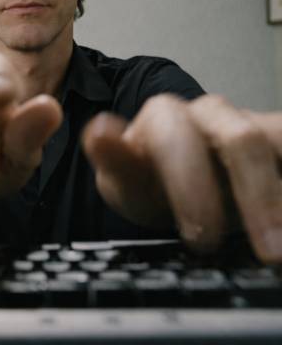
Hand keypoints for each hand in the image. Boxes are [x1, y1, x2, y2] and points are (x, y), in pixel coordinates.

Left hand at [83, 94, 281, 262]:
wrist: (185, 183)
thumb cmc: (151, 182)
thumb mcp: (127, 180)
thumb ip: (113, 159)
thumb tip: (99, 131)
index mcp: (165, 117)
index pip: (177, 137)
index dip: (192, 186)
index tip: (202, 235)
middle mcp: (210, 112)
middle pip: (241, 140)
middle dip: (253, 199)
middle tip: (260, 252)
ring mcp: (248, 122)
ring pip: (275, 143)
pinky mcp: (276, 137)